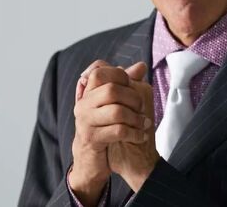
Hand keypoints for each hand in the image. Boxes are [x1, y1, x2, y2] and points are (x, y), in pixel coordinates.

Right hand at [69, 61, 150, 204]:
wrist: (92, 161)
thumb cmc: (105, 128)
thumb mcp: (114, 104)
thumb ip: (126, 84)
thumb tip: (141, 65)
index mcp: (87, 92)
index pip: (99, 70)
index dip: (120, 74)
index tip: (132, 85)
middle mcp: (83, 103)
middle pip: (111, 89)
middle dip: (133, 98)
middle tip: (142, 107)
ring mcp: (85, 121)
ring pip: (117, 111)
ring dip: (136, 118)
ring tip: (144, 123)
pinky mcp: (91, 138)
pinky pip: (118, 131)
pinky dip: (134, 133)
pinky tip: (141, 136)